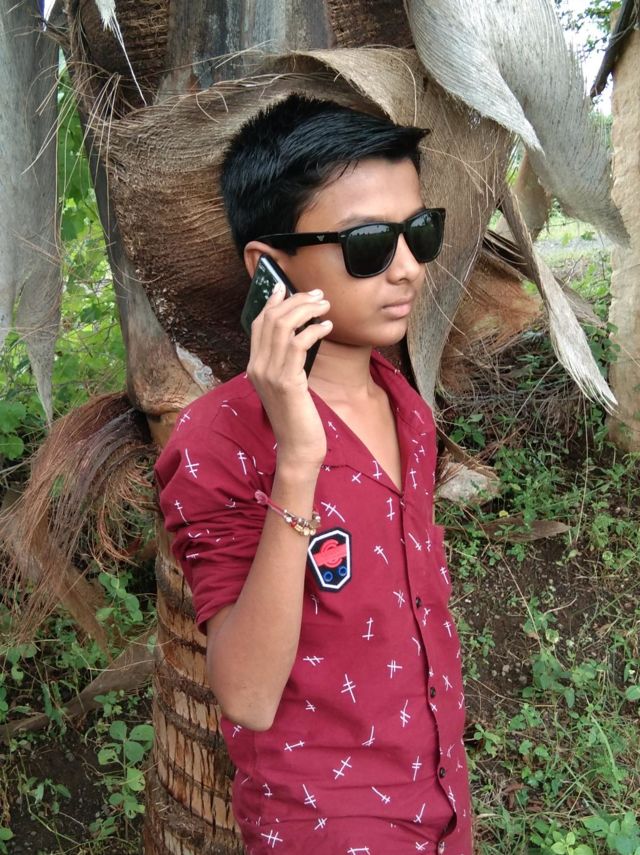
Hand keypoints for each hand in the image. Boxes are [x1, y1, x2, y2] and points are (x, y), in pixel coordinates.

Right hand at [247, 284, 331, 468]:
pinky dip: (314, 330)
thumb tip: (300, 337)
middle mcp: (257, 367)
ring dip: (307, 311)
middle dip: (295, 301)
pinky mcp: (287, 382)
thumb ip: (288, 363)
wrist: (297, 447)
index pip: (258, 324)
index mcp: (255, 367)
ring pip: (284, 327)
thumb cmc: (298, 418)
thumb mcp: (288, 386)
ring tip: (325, 306)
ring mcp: (270, 374)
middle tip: (317, 295)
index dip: (270, 303)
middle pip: (271, 320)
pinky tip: (327, 327)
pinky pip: (299, 344)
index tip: (284, 288)